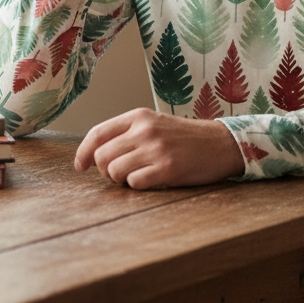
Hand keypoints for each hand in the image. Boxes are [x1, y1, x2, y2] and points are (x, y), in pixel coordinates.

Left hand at [74, 108, 245, 188]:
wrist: (222, 144)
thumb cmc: (186, 139)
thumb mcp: (155, 124)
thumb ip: (127, 134)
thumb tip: (94, 155)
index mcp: (139, 116)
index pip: (97, 134)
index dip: (83, 153)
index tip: (81, 166)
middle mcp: (145, 130)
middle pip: (102, 156)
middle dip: (105, 171)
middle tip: (119, 175)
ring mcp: (156, 149)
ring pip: (114, 171)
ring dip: (121, 180)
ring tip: (137, 177)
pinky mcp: (167, 168)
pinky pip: (135, 183)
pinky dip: (138, 185)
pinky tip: (151, 180)